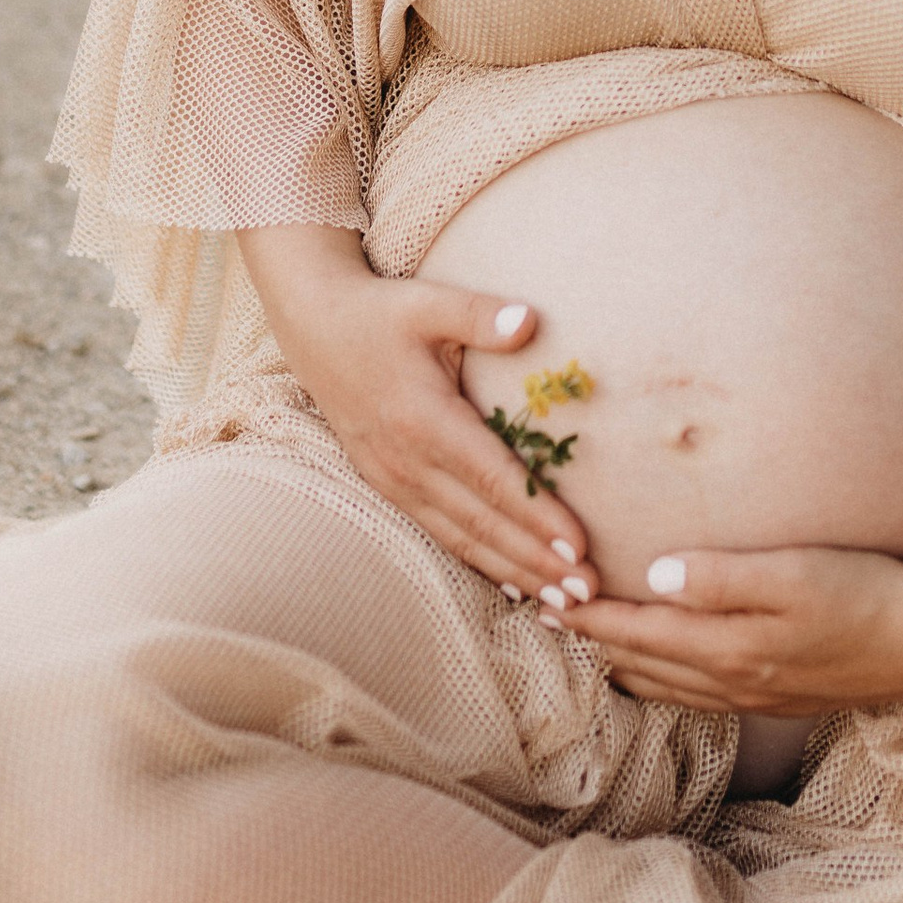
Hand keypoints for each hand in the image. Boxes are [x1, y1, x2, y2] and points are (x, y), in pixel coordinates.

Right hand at [239, 228, 598, 605]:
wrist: (314, 329)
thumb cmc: (380, 313)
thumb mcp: (428, 302)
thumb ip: (480, 315)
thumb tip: (531, 321)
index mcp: (423, 419)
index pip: (492, 479)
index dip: (537, 515)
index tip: (580, 545)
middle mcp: (407, 462)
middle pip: (482, 523)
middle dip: (537, 561)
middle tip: (589, 590)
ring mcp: (394, 480)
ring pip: (462, 538)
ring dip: (514, 571)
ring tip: (564, 599)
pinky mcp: (388, 486)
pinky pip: (440, 533)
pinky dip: (479, 561)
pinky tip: (514, 583)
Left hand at [547, 536, 902, 718]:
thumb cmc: (866, 592)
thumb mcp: (796, 573)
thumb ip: (724, 576)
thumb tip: (655, 574)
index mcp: (728, 649)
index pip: (636, 633)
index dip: (588, 615)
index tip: (542, 592)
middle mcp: (731, 680)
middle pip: (638, 663)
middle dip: (589, 639)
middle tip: (541, 612)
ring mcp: (753, 693)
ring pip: (662, 684)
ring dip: (618, 660)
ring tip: (583, 638)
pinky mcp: (774, 691)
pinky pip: (693, 692)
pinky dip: (657, 676)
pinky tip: (653, 665)